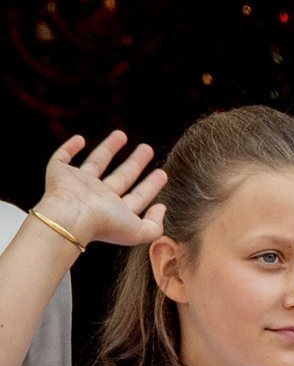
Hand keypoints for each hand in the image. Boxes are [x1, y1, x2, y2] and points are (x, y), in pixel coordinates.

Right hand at [33, 131, 167, 247]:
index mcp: (116, 211)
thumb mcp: (139, 231)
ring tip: (122, 134)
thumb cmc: (105, 224)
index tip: (162, 173)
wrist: (70, 216)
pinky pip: (62, 158)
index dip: (151, 185)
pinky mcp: (58, 173)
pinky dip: (69, 148)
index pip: (138, 196)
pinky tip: (80, 139)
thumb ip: (155, 225)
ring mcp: (78, 185)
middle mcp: (98, 197)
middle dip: (135, 163)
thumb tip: (162, 208)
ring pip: (96, 163)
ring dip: (109, 148)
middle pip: (122, 176)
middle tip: (147, 149)